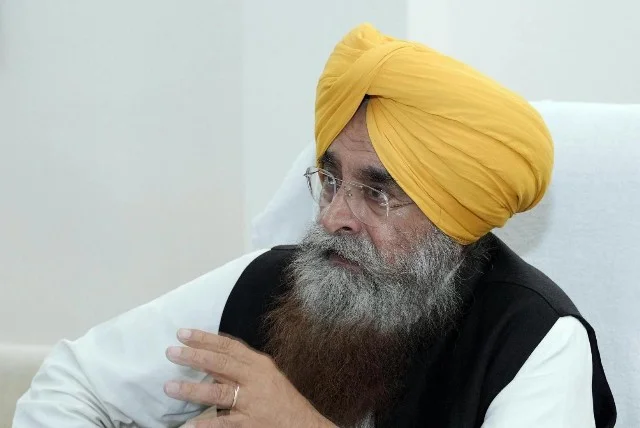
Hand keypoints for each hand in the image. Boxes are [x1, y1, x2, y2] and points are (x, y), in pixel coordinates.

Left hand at [164, 329, 335, 427]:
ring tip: (170, 387)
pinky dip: (206, 424)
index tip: (183, 333)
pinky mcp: (249, 423)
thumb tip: (213, 355)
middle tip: (171, 352)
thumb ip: (243, 366)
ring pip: (218, 392)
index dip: (205, 338)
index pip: (228, 347)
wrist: (303, 424)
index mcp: (258, 364)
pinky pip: (223, 423)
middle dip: (194, 357)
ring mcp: (252, 402)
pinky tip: (189, 425)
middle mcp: (255, 379)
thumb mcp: (267, 375)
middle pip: (221, 364)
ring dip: (192, 390)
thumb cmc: (282, 399)